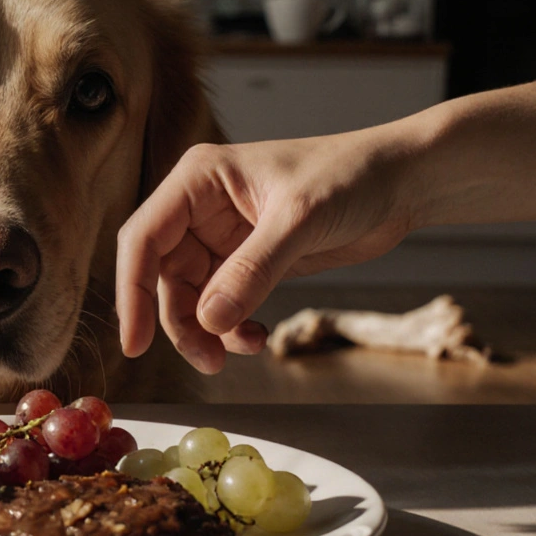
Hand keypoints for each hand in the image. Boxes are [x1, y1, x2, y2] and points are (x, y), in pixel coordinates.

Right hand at [116, 128, 416, 373]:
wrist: (404, 181)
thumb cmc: (352, 175)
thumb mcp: (300, 220)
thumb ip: (252, 270)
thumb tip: (208, 321)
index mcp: (198, 179)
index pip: (144, 238)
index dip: (132, 291)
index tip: (135, 342)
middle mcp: (201, 207)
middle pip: (162, 276)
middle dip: (179, 321)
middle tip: (207, 360)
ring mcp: (223, 236)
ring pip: (191, 296)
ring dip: (207, 330)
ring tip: (239, 352)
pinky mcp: (248, 260)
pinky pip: (222, 303)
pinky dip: (231, 327)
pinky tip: (256, 337)